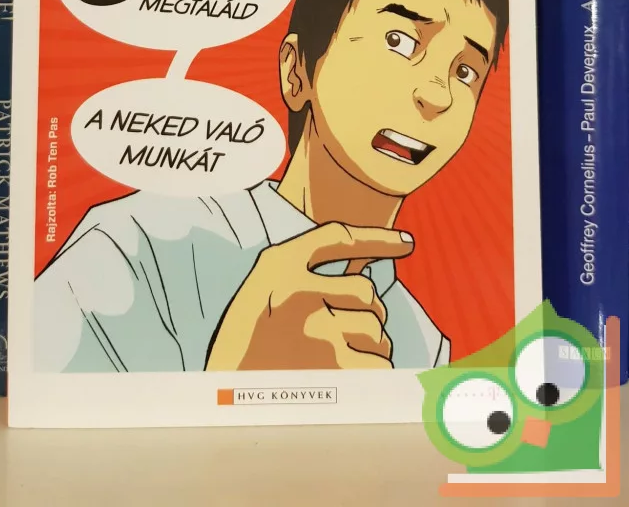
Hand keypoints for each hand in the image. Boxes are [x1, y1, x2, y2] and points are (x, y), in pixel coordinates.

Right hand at [205, 221, 413, 369]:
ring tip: (338, 358)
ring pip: (376, 328)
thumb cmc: (245, 341)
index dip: (377, 238)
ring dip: (370, 345)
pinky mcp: (332, 363)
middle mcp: (299, 287)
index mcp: (278, 263)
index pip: (338, 237)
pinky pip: (378, 361)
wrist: (222, 392)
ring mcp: (317, 324)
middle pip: (367, 291)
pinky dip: (372, 371)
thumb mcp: (262, 288)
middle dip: (366, 312)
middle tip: (341, 334)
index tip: (406, 243)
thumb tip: (367, 275)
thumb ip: (304, 273)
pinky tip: (349, 376)